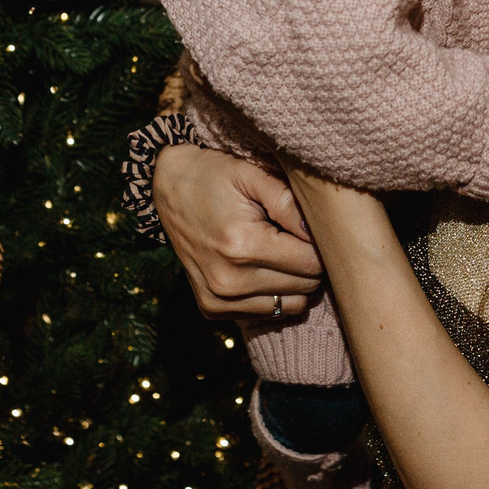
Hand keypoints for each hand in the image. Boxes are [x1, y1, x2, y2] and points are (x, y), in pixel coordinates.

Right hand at [152, 143, 324, 318]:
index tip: (309, 226)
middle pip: (305, 287)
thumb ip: (288, 202)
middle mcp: (228, 281)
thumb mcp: (252, 175)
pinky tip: (262, 267)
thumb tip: (318, 231)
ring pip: (291, 306)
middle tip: (295, 236)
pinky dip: (274, 293)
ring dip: (295, 282)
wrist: (168, 190)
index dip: (319, 244)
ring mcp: (218, 300)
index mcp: (241, 246)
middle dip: (310, 262)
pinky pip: (267, 313)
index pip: (311, 263)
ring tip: (281, 252)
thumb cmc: (214, 177)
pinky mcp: (212, 309)